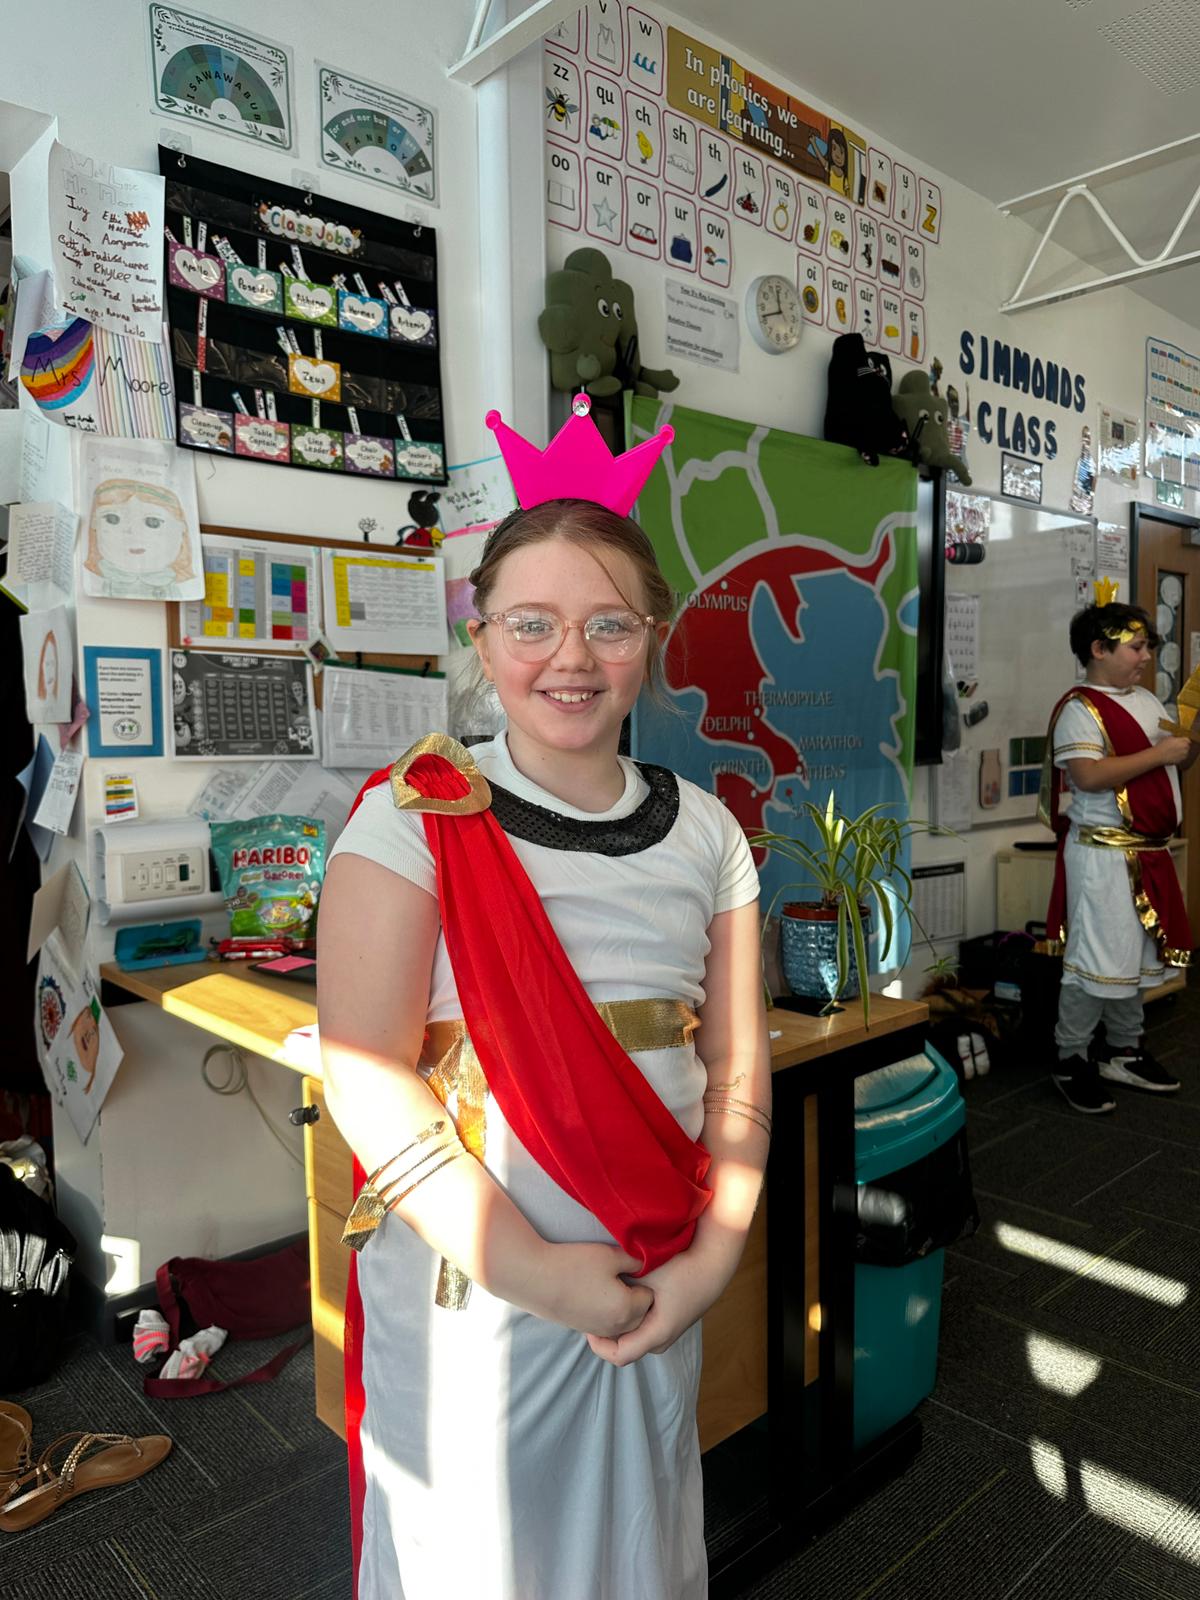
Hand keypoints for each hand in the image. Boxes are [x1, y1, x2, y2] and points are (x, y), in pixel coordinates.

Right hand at [538, 1243, 653, 1339]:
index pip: (650, 1298)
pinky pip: (606, 1324)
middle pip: (640, 1314)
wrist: (536, 1280)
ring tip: (608, 1283)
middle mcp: (615, 1326)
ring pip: (623, 1322)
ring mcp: (598, 1330)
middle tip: (623, 1275)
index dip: (643, 1281)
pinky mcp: (583, 1328)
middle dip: (636, 1297)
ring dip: (622, 1306)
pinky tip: (594, 1291)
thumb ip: (635, 1261)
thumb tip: (646, 1265)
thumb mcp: (610, 1256)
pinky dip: (606, 1311)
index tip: (631, 1268)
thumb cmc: (575, 1265)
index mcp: (627, 1309)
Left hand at [585, 1248, 727, 1366]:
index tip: (587, 1324)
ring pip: (633, 1340)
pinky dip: (629, 1322)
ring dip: (618, 1328)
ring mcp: (667, 1334)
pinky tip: (622, 1300)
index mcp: (656, 1333)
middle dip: (606, 1336)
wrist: (712, 1264)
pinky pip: (642, 1332)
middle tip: (592, 1313)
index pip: (619, 1356)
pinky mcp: (669, 1325)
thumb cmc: (680, 1268)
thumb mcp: (646, 1275)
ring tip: (605, 1305)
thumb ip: (623, 1287)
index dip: (598, 1344)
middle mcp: (662, 1340)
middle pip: (624, 1349)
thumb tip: (597, 1291)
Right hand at [1159, 735, 1192, 767]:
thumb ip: (1175, 738)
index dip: (1183, 740)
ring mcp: (1183, 756)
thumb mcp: (1168, 738)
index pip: (1187, 740)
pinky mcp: (1180, 761)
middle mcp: (1185, 749)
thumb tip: (1177, 739)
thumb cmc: (1162, 746)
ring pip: (1185, 753)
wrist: (1158, 756)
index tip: (1180, 741)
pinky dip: (1178, 757)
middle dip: (1183, 746)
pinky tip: (1172, 756)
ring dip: (1181, 752)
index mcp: (1183, 742)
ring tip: (1174, 751)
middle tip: (1176, 746)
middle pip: (1187, 746)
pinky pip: (1181, 758)